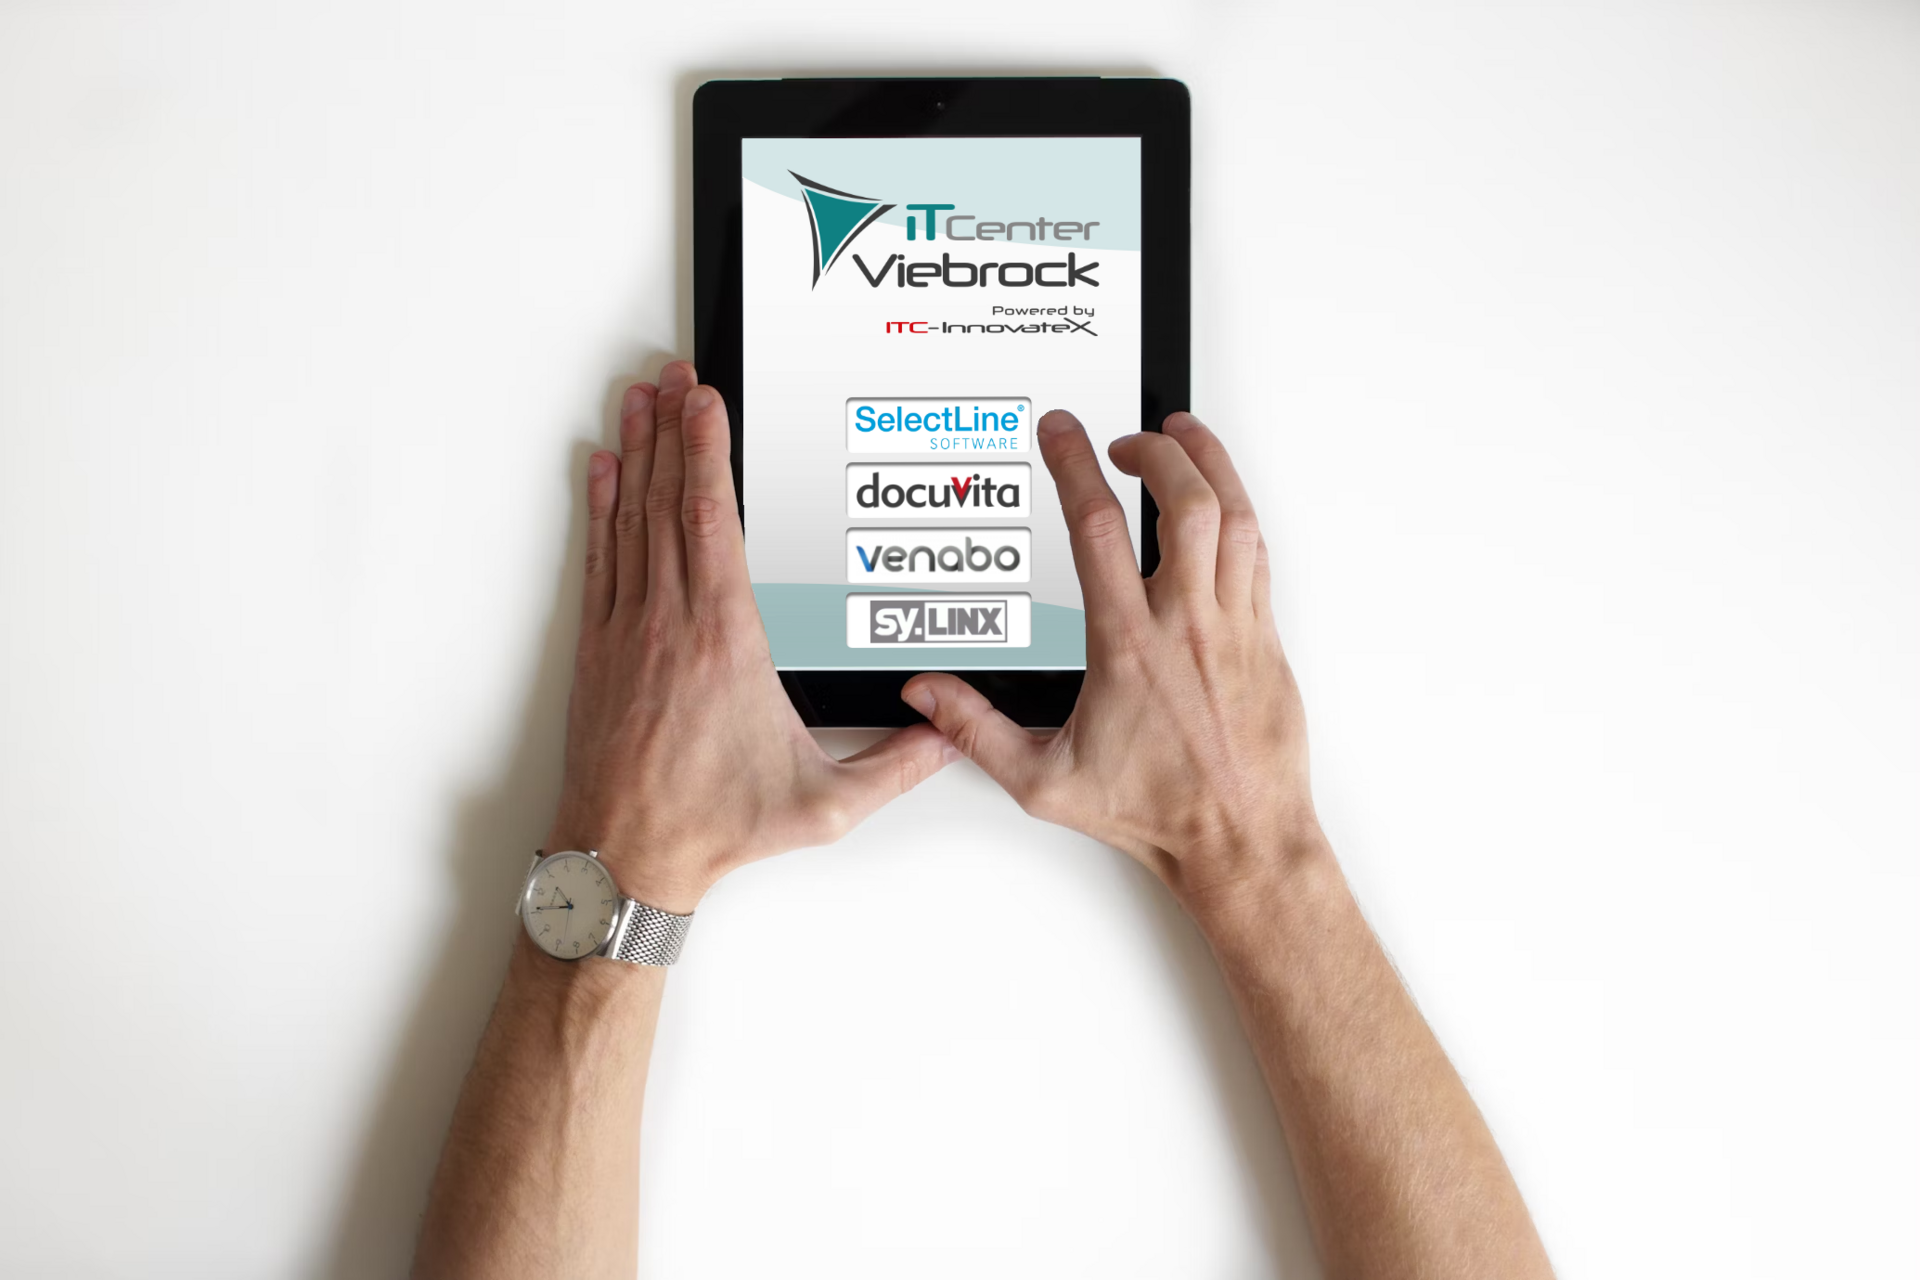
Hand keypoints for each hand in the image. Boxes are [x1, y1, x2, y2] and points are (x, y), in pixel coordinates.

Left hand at [546, 360, 954, 913]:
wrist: (625, 855)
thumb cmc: (714, 827)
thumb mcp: (824, 805)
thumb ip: (895, 767)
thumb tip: (948, 735)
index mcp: (726, 642)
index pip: (713, 520)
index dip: (708, 451)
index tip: (706, 402)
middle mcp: (670, 624)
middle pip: (670, 500)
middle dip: (673, 429)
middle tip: (674, 375)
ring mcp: (629, 632)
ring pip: (632, 519)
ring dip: (637, 452)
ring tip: (640, 399)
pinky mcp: (601, 650)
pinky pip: (603, 557)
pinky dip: (602, 507)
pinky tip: (605, 470)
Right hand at [902, 411, 1321, 913]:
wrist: (1239, 840)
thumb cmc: (1153, 812)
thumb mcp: (1043, 780)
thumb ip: (976, 730)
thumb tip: (927, 695)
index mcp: (1126, 644)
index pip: (1097, 527)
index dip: (1074, 464)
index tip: (1062, 430)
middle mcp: (1185, 623)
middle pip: (1182, 500)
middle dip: (1155, 450)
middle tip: (1127, 439)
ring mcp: (1233, 625)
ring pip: (1233, 514)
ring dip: (1209, 463)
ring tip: (1184, 436)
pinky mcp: (1266, 638)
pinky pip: (1259, 552)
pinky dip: (1239, 511)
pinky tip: (1223, 502)